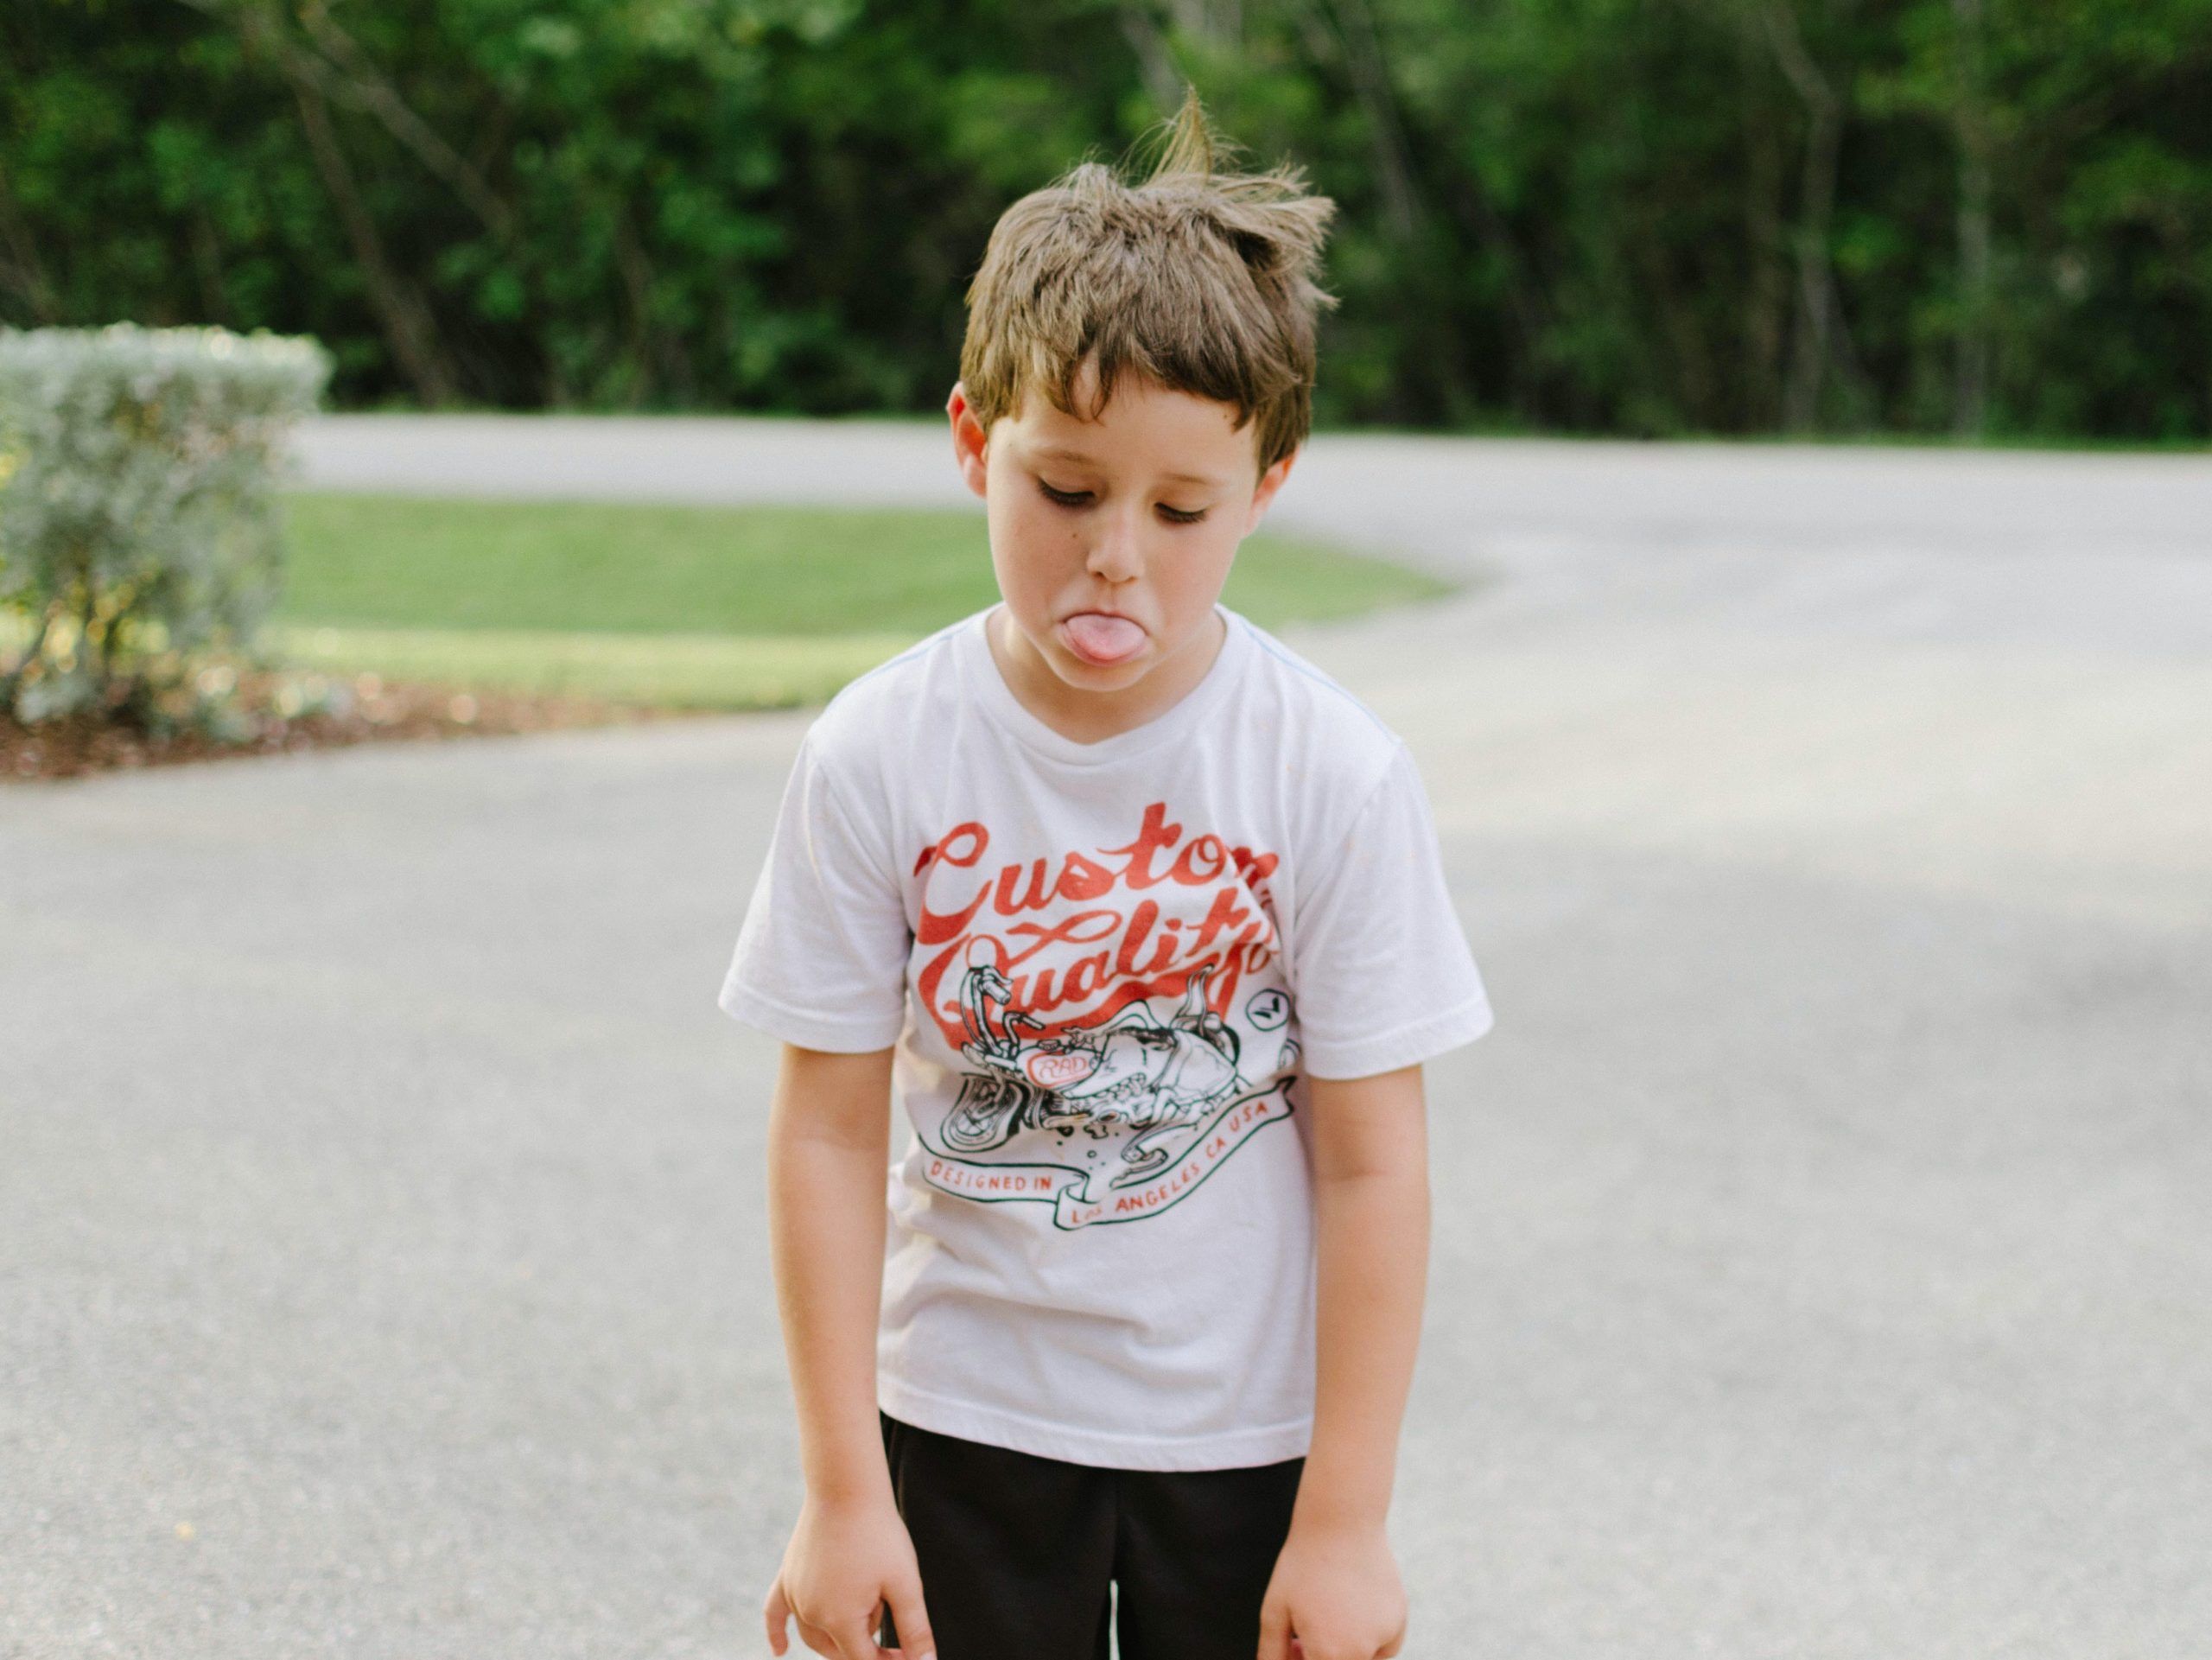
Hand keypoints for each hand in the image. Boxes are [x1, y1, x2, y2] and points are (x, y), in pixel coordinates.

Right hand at [764, 1490, 935, 1659]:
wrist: (847, 1487)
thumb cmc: (880, 1534)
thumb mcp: (906, 1583)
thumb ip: (915, 1629)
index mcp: (840, 1620)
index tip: (910, 1652)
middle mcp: (811, 1613)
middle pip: (839, 1650)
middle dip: (867, 1647)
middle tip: (896, 1635)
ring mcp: (794, 1594)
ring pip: (814, 1635)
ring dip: (839, 1637)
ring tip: (868, 1617)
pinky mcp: (787, 1576)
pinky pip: (775, 1613)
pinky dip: (776, 1633)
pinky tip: (779, 1650)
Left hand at [1256, 1519, 1407, 1659]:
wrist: (1342, 1524)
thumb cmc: (1303, 1566)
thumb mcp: (1274, 1610)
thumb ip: (1272, 1652)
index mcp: (1329, 1653)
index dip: (1301, 1658)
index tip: (1295, 1643)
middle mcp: (1362, 1651)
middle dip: (1321, 1654)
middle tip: (1305, 1630)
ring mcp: (1386, 1635)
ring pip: (1362, 1657)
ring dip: (1346, 1648)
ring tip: (1330, 1611)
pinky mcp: (1400, 1619)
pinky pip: (1383, 1645)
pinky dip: (1369, 1637)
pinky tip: (1352, 1606)